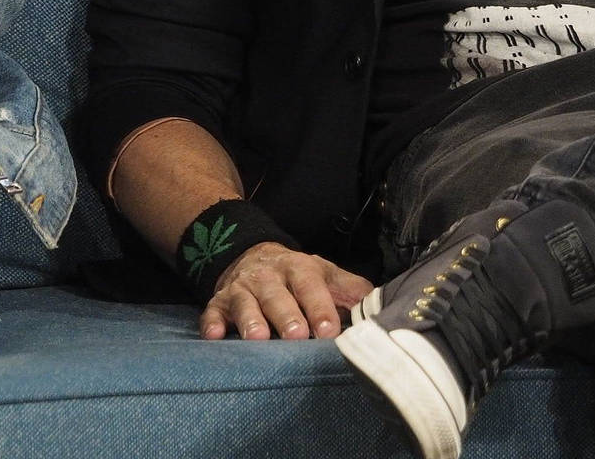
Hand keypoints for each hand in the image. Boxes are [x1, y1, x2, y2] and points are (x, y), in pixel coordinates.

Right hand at [199, 241, 373, 340]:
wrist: (252, 256)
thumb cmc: (298, 277)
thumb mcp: (326, 275)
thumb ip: (352, 292)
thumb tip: (382, 309)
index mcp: (299, 269)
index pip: (311, 286)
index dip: (320, 307)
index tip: (329, 330)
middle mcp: (269, 277)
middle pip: (277, 295)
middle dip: (286, 314)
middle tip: (295, 335)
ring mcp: (242, 289)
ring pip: (245, 303)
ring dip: (250, 319)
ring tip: (258, 338)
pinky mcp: (219, 302)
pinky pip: (212, 311)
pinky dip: (212, 322)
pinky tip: (214, 335)